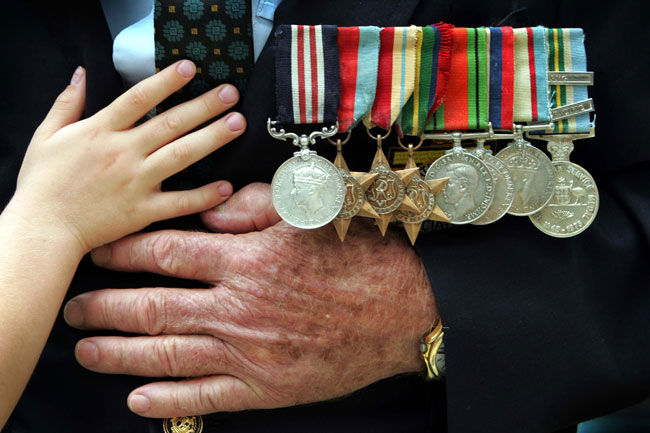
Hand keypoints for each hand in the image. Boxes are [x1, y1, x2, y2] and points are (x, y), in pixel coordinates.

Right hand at [6, 60, 244, 253]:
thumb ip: (67, 103)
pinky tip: (226, 186)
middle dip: (204, 105)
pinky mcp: (143, 211)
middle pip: (170, 123)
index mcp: (100, 131)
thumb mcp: (47, 135)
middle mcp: (123, 153)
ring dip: (213, 138)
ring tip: (238, 124)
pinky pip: (179, 202)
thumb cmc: (43, 182)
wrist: (42, 228)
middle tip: (231, 93)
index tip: (190, 67)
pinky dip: (203, 196)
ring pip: (182, 156)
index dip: (165, 81)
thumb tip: (81, 73)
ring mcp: (136, 182)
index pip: (137, 98)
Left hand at [64, 184, 437, 417]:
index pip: (166, 254)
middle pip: (152, 307)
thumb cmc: (360, 258)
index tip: (100, 254)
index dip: (125, 253)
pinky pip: (206, 399)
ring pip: (168, 354)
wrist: (405, 311)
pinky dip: (167, 401)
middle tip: (75, 307)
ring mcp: (249, 353)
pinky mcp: (266, 387)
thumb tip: (210, 213)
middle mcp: (238, 309)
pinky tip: (138, 398)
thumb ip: (254, 207)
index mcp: (246, 260)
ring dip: (119, 353)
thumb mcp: (310, 214)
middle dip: (105, 307)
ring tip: (86, 350)